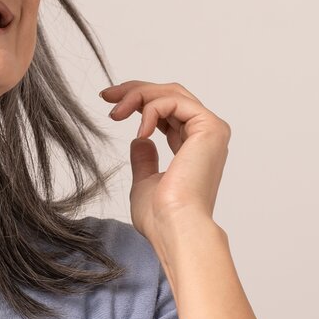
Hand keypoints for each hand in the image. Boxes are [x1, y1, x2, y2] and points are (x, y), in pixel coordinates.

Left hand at [99, 80, 230, 243]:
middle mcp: (206, 136)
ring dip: (138, 96)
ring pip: (172, 93)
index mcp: (195, 148)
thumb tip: (140, 141)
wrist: (175, 227)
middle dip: (136, 90)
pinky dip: (152, 109)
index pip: (169, 110)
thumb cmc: (161, 216)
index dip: (139, 100)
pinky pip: (175, 101)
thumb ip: (145, 160)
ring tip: (116, 114)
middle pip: (171, 94)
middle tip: (107, 94)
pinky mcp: (210, 127)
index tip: (110, 101)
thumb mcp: (145, 182)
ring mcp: (211, 130)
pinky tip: (140, 131)